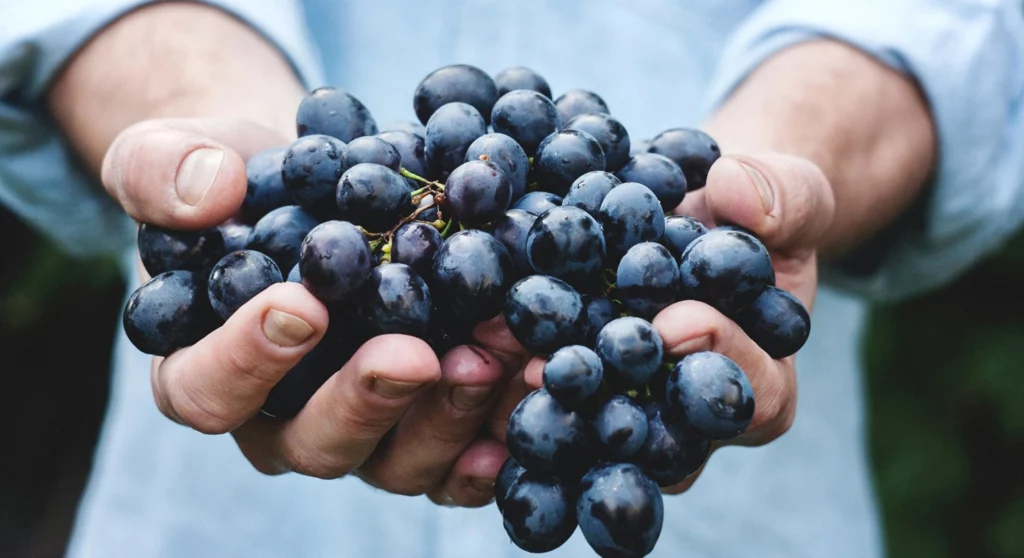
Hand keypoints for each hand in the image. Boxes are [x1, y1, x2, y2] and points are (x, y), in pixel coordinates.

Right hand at [104, 117, 523, 505]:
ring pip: (397, 460)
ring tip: (496, 355)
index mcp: (204, 370)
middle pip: (314, 443)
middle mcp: (282, 419)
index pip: (207, 391)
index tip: (302, 305)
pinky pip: (459, 456)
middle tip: (415, 354)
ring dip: (449, 415)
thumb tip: (208, 193)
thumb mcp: (175, 155)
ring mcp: (361, 429)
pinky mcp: (423, 423)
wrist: (314, 187)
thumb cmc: (235, 181)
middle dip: (368, 401)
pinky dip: (497, 432)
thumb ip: (163, 171)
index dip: (247, 361)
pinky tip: (531, 392)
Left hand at [495, 153, 834, 493]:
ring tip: (493, 361)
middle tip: (556, 368)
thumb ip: (783, 197)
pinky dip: (499, 381)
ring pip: (587, 432)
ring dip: (539, 402)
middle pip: (657, 435)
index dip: (720, 359)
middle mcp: (689, 421)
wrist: (693, 216)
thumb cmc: (751, 214)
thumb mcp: (788, 194)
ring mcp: (625, 414)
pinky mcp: (570, 394)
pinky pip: (539, 401)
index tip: (678, 321)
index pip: (752, 393)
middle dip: (608, 399)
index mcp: (761, 385)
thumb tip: (740, 194)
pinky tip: (460, 354)